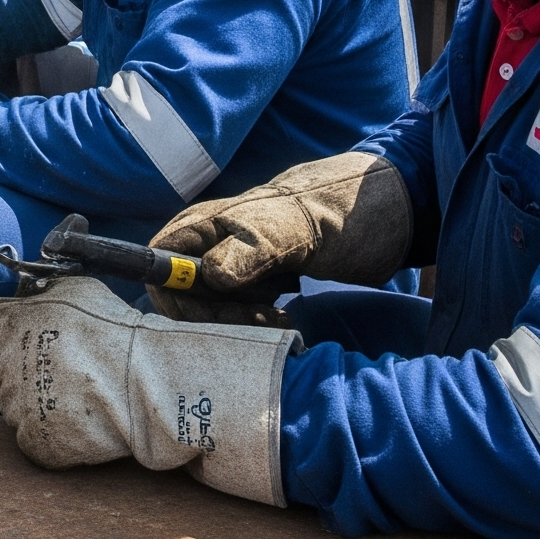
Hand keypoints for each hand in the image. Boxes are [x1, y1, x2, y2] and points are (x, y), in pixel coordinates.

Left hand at [0, 276, 296, 501]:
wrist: (151, 382)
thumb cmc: (120, 333)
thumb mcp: (79, 290)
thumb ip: (43, 288)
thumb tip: (28, 286)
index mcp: (13, 321)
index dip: (0, 335)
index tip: (22, 343)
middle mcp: (7, 361)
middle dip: (17, 369)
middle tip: (58, 371)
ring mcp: (18, 404)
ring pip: (12, 406)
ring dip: (36, 403)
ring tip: (77, 395)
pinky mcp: (34, 439)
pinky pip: (30, 437)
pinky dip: (50, 434)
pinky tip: (79, 420)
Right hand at [153, 152, 410, 301]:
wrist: (384, 212)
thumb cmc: (340, 210)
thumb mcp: (298, 229)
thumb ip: (251, 249)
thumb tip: (206, 279)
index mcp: (204, 225)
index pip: (155, 269)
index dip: (175, 299)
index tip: (220, 311)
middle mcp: (209, 246)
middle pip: (180, 300)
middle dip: (215, 320)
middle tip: (265, 317)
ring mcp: (232, 267)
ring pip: (208, 314)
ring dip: (239, 326)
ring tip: (282, 317)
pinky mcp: (255, 286)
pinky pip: (236, 317)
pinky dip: (256, 327)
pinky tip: (285, 320)